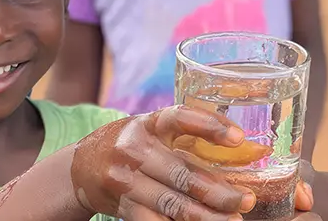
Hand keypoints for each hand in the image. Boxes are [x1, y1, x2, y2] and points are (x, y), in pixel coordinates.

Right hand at [71, 105, 256, 219]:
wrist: (80, 166)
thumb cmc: (131, 144)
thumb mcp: (152, 129)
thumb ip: (188, 135)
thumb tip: (241, 149)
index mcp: (149, 123)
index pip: (181, 117)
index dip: (210, 125)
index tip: (238, 138)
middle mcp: (135, 150)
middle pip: (183, 173)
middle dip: (219, 191)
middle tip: (246, 200)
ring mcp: (125, 180)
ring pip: (172, 204)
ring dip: (206, 216)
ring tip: (232, 220)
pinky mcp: (121, 206)